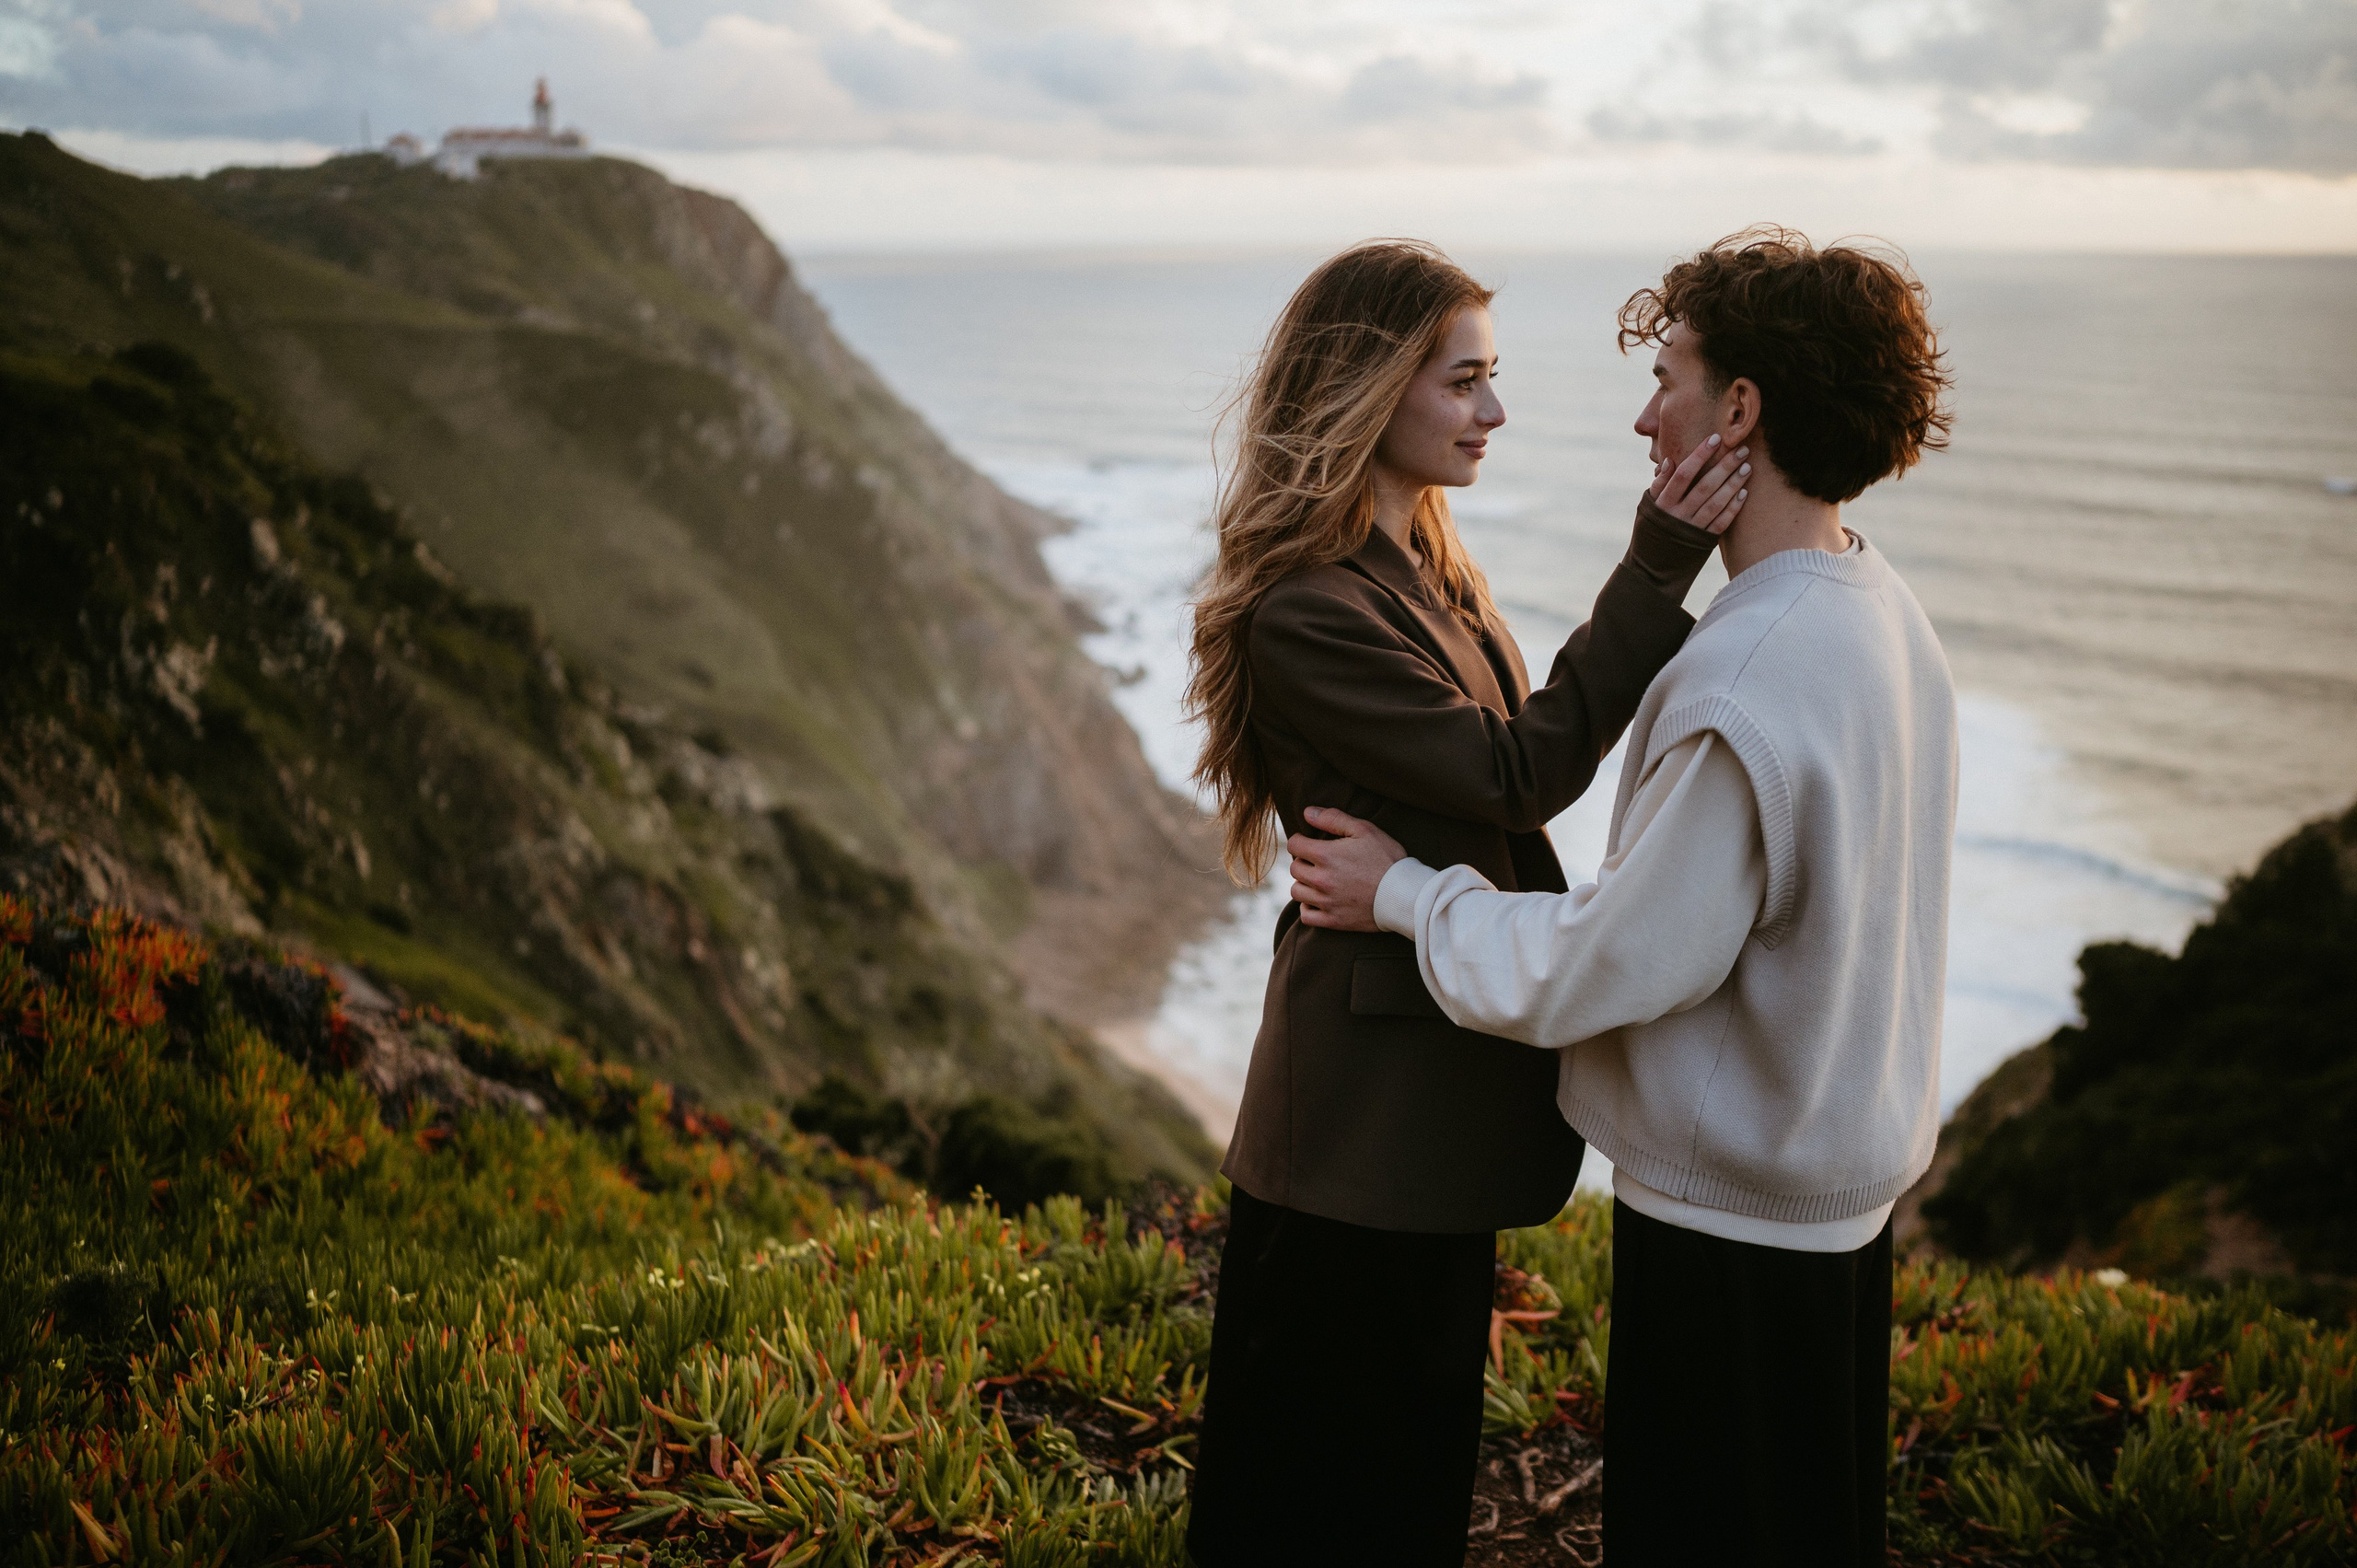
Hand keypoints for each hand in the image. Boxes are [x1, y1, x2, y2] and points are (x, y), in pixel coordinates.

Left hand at [1288, 807, 1407, 931]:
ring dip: (1304, 883)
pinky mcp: (1333, 920)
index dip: (1301, 840)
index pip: (1294, 845)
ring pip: (1296, 891)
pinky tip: (1319, 900)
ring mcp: (1326, 902)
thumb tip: (1307, 812)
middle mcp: (1321, 880)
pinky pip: (1306, 915)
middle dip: (1304, 861)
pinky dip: (1308, 907)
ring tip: (1319, 880)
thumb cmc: (1387, 859)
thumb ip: (1333, 818)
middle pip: (1294, 868)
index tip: (1310, 843)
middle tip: (1319, 861)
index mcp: (1326, 855)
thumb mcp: (1365, 830)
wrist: (1404, 894)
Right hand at [1650, 433, 1749, 534]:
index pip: (1683, 474)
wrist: (1653, 567)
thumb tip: (1669, 461)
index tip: (1715, 438)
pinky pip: (1720, 523)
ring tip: (1747, 467)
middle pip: (1704, 486)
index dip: (1699, 455)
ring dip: (1733, 484)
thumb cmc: (1653, 527)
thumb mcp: (1648, 506)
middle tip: (1742, 450)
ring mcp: (1692, 529)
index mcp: (1663, 503)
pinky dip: (1733, 508)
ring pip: (1715, 503)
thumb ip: (1659, 484)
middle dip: (1724, 466)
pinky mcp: (1703, 541)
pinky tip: (1744, 493)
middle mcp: (1678, 515)